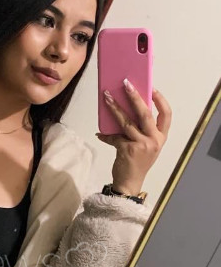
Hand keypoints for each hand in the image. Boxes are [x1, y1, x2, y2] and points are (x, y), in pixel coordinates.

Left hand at [96, 80, 171, 195]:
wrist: (130, 182)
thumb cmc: (137, 162)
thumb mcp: (146, 145)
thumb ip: (143, 130)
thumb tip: (128, 109)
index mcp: (161, 137)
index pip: (166, 114)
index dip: (160, 100)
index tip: (151, 88)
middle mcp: (154, 140)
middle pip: (145, 113)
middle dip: (134, 97)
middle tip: (126, 84)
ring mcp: (141, 145)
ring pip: (127, 122)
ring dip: (115, 108)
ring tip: (106, 97)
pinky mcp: (127, 150)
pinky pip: (115, 137)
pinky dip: (106, 135)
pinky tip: (100, 132)